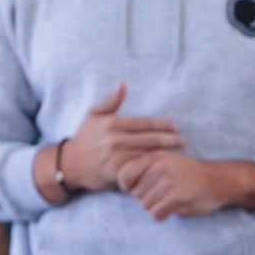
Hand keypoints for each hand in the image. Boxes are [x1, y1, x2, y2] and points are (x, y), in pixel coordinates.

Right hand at [62, 82, 182, 191]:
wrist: (71, 164)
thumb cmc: (85, 138)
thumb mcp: (93, 115)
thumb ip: (111, 100)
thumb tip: (123, 83)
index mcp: (111, 123)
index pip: (144, 122)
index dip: (163, 124)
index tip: (176, 126)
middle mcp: (115, 139)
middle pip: (151, 138)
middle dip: (170, 139)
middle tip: (182, 140)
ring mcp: (117, 157)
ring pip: (149, 153)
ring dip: (165, 153)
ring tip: (178, 152)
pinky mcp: (119, 172)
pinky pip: (142, 168)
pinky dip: (154, 166)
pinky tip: (164, 165)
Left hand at [118, 152, 254, 219]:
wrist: (220, 180)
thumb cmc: (188, 172)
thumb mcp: (165, 159)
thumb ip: (144, 165)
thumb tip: (119, 181)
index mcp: (153, 156)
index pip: (124, 174)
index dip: (126, 186)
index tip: (133, 190)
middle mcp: (158, 167)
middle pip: (134, 193)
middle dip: (145, 197)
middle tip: (162, 194)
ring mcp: (167, 182)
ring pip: (144, 204)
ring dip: (155, 206)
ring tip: (170, 198)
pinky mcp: (176, 197)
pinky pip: (156, 213)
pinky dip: (162, 215)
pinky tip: (173, 207)